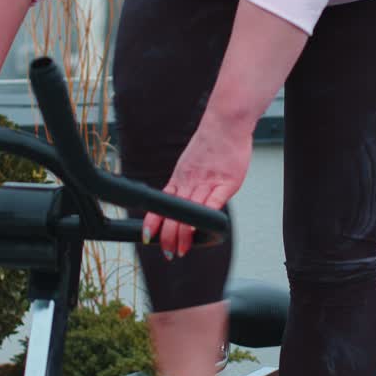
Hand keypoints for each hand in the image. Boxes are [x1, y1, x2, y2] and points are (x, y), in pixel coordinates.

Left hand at [143, 115, 251, 258]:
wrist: (226, 123)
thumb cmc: (212, 142)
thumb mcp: (190, 163)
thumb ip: (186, 181)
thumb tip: (182, 198)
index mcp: (180, 179)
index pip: (162, 204)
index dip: (153, 222)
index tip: (148, 237)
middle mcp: (190, 182)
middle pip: (174, 213)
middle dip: (169, 236)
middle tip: (169, 252)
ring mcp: (208, 182)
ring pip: (191, 212)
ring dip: (184, 234)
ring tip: (181, 250)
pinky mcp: (227, 182)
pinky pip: (214, 202)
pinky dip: (205, 216)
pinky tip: (200, 229)